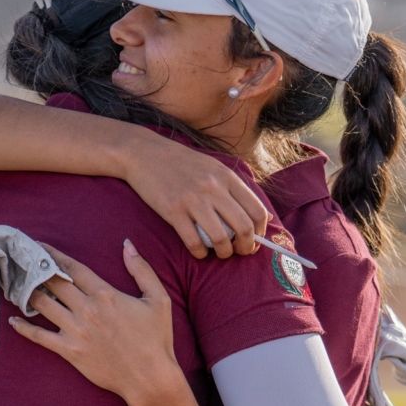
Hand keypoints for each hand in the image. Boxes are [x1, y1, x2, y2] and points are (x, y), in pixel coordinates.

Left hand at [9, 241, 184, 405]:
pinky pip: (40, 336)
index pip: (72, 268)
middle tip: (19, 260)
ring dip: (26, 292)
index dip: (53, 255)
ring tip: (14, 284)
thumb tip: (127, 245)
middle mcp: (86, 309)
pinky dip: (24, 328)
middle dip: (34, 269)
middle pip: (53, 282)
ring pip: (43, 305)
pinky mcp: (70, 351)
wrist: (150, 378)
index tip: (39, 247)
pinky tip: (13, 320)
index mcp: (105, 294)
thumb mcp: (158, 299)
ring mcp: (76, 331)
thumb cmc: (156, 338)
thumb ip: (142, 270)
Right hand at [122, 134, 269, 259]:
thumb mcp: (213, 168)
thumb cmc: (181, 163)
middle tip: (240, 252)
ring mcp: (193, 199)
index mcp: (227, 177)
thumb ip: (233, 189)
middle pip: (244, 227)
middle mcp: (213, 188)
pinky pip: (193, 241)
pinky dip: (200, 253)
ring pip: (221, 238)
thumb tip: (259, 218)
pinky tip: (199, 251)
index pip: (257, 210)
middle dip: (246, 247)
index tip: (255, 240)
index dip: (261, 232)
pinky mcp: (173, 210)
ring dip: (224, 252)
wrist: (144, 153)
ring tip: (220, 253)